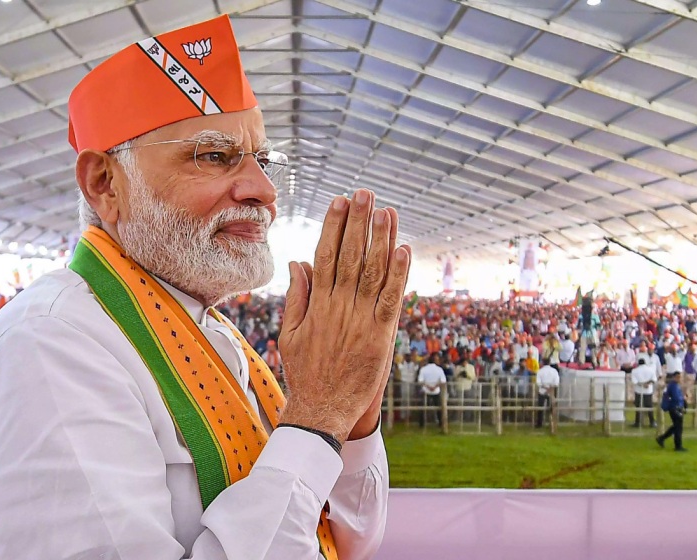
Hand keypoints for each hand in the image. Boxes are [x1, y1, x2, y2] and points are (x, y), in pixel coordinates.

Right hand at [279, 190, 410, 443]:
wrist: (321, 410)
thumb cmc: (306, 373)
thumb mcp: (292, 333)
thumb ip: (298, 296)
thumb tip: (297, 262)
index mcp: (317, 304)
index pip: (324, 255)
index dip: (333, 226)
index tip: (338, 201)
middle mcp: (338, 307)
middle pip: (349, 256)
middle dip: (358, 222)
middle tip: (364, 192)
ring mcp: (360, 320)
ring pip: (372, 272)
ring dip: (381, 239)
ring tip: (386, 210)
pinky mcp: (380, 336)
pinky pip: (391, 299)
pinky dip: (399, 274)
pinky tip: (405, 249)